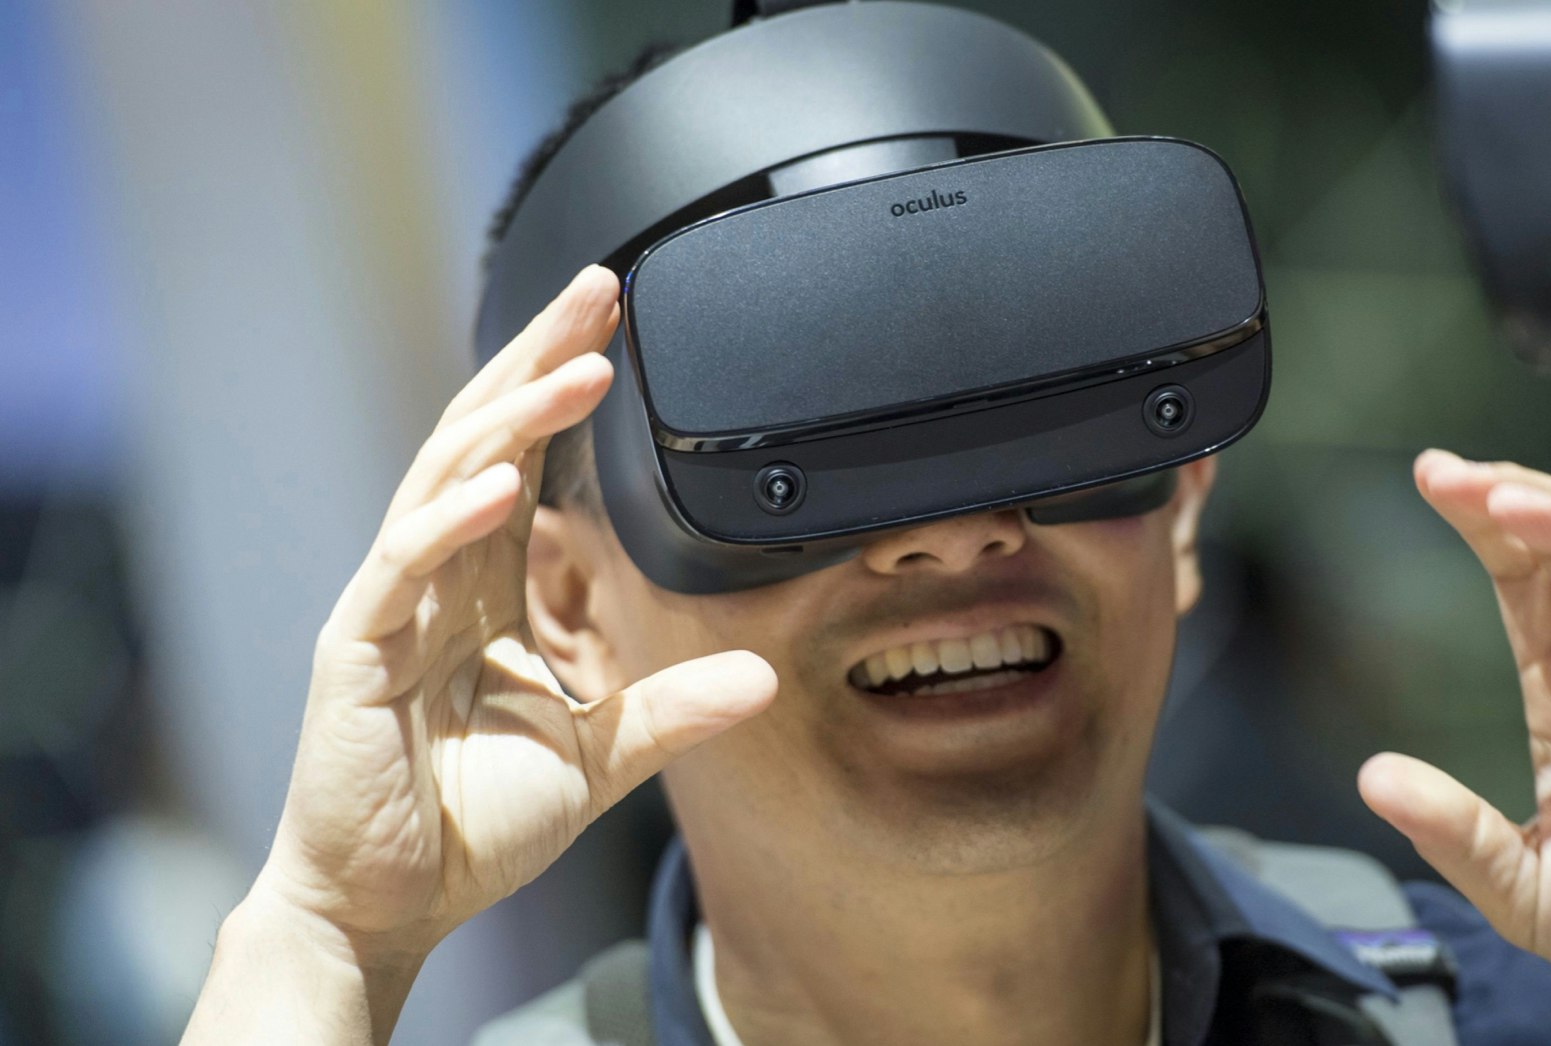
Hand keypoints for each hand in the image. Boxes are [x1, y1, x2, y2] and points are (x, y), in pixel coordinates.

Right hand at [184, 267, 776, 1044]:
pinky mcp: (356, 654)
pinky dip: (452, 522)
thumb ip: (671, 708)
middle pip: (485, 438)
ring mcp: (390, 607)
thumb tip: (765, 676)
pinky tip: (502, 484)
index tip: (617, 325)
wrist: (388, 907)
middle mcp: (433, 576)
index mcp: (482, 585)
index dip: (563, 387)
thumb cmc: (471, 823)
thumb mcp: (598, 759)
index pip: (526, 459)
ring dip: (514, 419)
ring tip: (582, 368)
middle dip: (541, 361)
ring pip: (448, 482)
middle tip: (600, 289)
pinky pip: (403, 570)